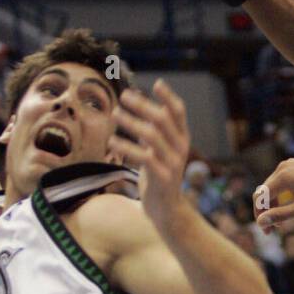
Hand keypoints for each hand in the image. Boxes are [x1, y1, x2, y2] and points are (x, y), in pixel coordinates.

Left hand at [108, 79, 190, 233]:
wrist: (167, 210)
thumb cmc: (159, 176)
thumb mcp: (159, 151)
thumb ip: (153, 132)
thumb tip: (140, 107)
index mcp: (181, 138)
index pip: (179, 112)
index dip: (169, 97)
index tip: (157, 83)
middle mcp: (180, 148)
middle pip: (163, 119)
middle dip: (143, 105)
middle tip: (124, 96)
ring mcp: (173, 163)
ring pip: (152, 136)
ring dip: (131, 122)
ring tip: (114, 113)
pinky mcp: (163, 178)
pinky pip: (144, 157)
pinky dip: (127, 146)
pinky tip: (112, 140)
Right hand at [254, 159, 293, 228]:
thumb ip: (281, 215)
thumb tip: (260, 221)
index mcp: (283, 177)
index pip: (259, 197)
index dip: (259, 215)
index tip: (267, 231)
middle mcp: (283, 168)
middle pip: (263, 192)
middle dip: (265, 211)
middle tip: (272, 230)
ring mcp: (288, 164)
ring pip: (271, 187)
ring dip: (272, 204)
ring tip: (281, 222)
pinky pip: (280, 181)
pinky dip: (280, 195)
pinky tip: (287, 208)